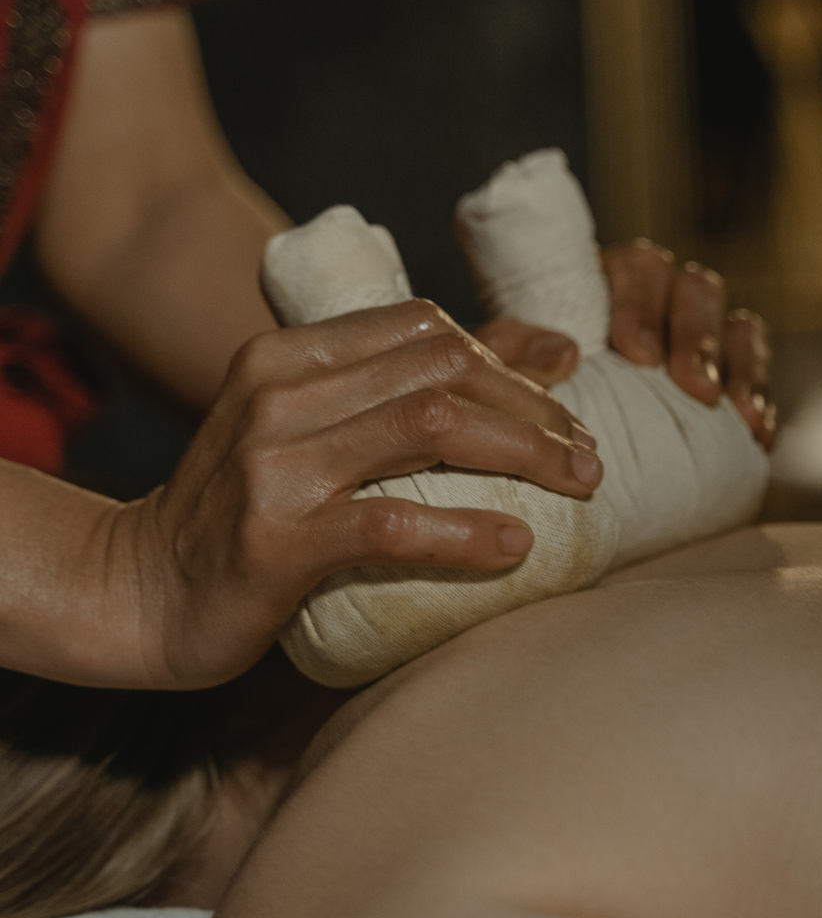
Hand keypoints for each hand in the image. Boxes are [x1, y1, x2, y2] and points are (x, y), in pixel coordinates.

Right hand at [105, 300, 601, 689]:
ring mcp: (274, 462)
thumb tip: (543, 351)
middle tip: (588, 453)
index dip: (506, 359)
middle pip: (440, 369)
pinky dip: (465, 530)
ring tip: (579, 486)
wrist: (138, 589)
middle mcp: (278, 392)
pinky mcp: (277, 538)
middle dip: (533, 406)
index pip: (423, 329)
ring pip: (428, 427)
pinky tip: (516, 545)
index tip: (561, 405)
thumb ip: (400, 389)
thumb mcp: (309, 430)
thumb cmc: (245, 511)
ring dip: (522, 453)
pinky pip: (392, 522)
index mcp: (286, 355)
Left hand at [473, 240, 776, 449]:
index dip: (641, 306)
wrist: (557, 443)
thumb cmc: (521, 391)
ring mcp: (698, 334)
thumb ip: (513, 349)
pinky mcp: (726, 372)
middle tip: (693, 387)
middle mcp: (660, 299)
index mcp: (607, 283)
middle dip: (696, 336)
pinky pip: (757, 367)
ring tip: (730, 413)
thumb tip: (566, 352)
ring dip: (738, 364)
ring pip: (736, 322)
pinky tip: (756, 433)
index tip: (635, 354)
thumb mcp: (502, 367)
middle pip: (696, 288)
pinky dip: (760, 394)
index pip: (637, 268)